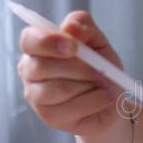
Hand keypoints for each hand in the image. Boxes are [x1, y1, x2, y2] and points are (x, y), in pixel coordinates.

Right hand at [17, 10, 123, 135]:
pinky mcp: (49, 117)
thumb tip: (70, 27)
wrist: (112, 96)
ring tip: (105, 83)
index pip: (29, 40)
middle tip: (101, 70)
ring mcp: (36, 96)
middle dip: (78, 68)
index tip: (73, 46)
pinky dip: (95, 100)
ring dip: (88, 85)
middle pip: (41, 67)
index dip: (48, 42)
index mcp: (37, 46)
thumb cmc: (100, 65)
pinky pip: (71, 108)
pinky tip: (104, 97)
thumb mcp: (98, 41)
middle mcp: (29, 70)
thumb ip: (84, 26)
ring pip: (57, 89)